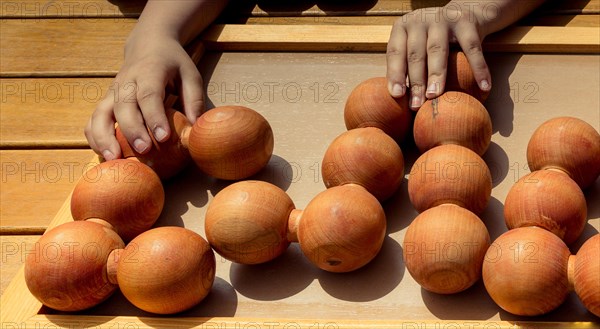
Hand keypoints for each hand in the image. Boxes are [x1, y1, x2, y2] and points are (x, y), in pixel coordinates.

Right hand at [85, 36, 203, 159]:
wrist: (147, 45)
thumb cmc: (172, 63)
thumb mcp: (190, 74)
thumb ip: (194, 99)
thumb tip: (195, 127)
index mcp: (150, 72)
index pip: (149, 94)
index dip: (154, 116)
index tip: (163, 137)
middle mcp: (126, 81)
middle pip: (124, 106)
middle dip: (132, 130)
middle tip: (144, 150)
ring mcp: (112, 92)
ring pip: (101, 113)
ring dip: (104, 137)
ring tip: (115, 158)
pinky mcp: (105, 101)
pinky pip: (93, 119)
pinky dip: (94, 137)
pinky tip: (105, 154)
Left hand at [386, 5, 491, 109]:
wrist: (466, 11)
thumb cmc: (433, 38)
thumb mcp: (416, 44)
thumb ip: (408, 65)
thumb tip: (403, 99)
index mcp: (403, 27)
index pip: (395, 52)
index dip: (395, 74)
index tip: (397, 95)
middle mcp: (420, 20)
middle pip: (415, 54)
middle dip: (416, 81)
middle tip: (416, 104)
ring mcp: (443, 19)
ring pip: (437, 50)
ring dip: (436, 75)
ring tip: (435, 96)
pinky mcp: (466, 22)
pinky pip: (472, 48)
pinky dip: (478, 68)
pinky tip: (483, 86)